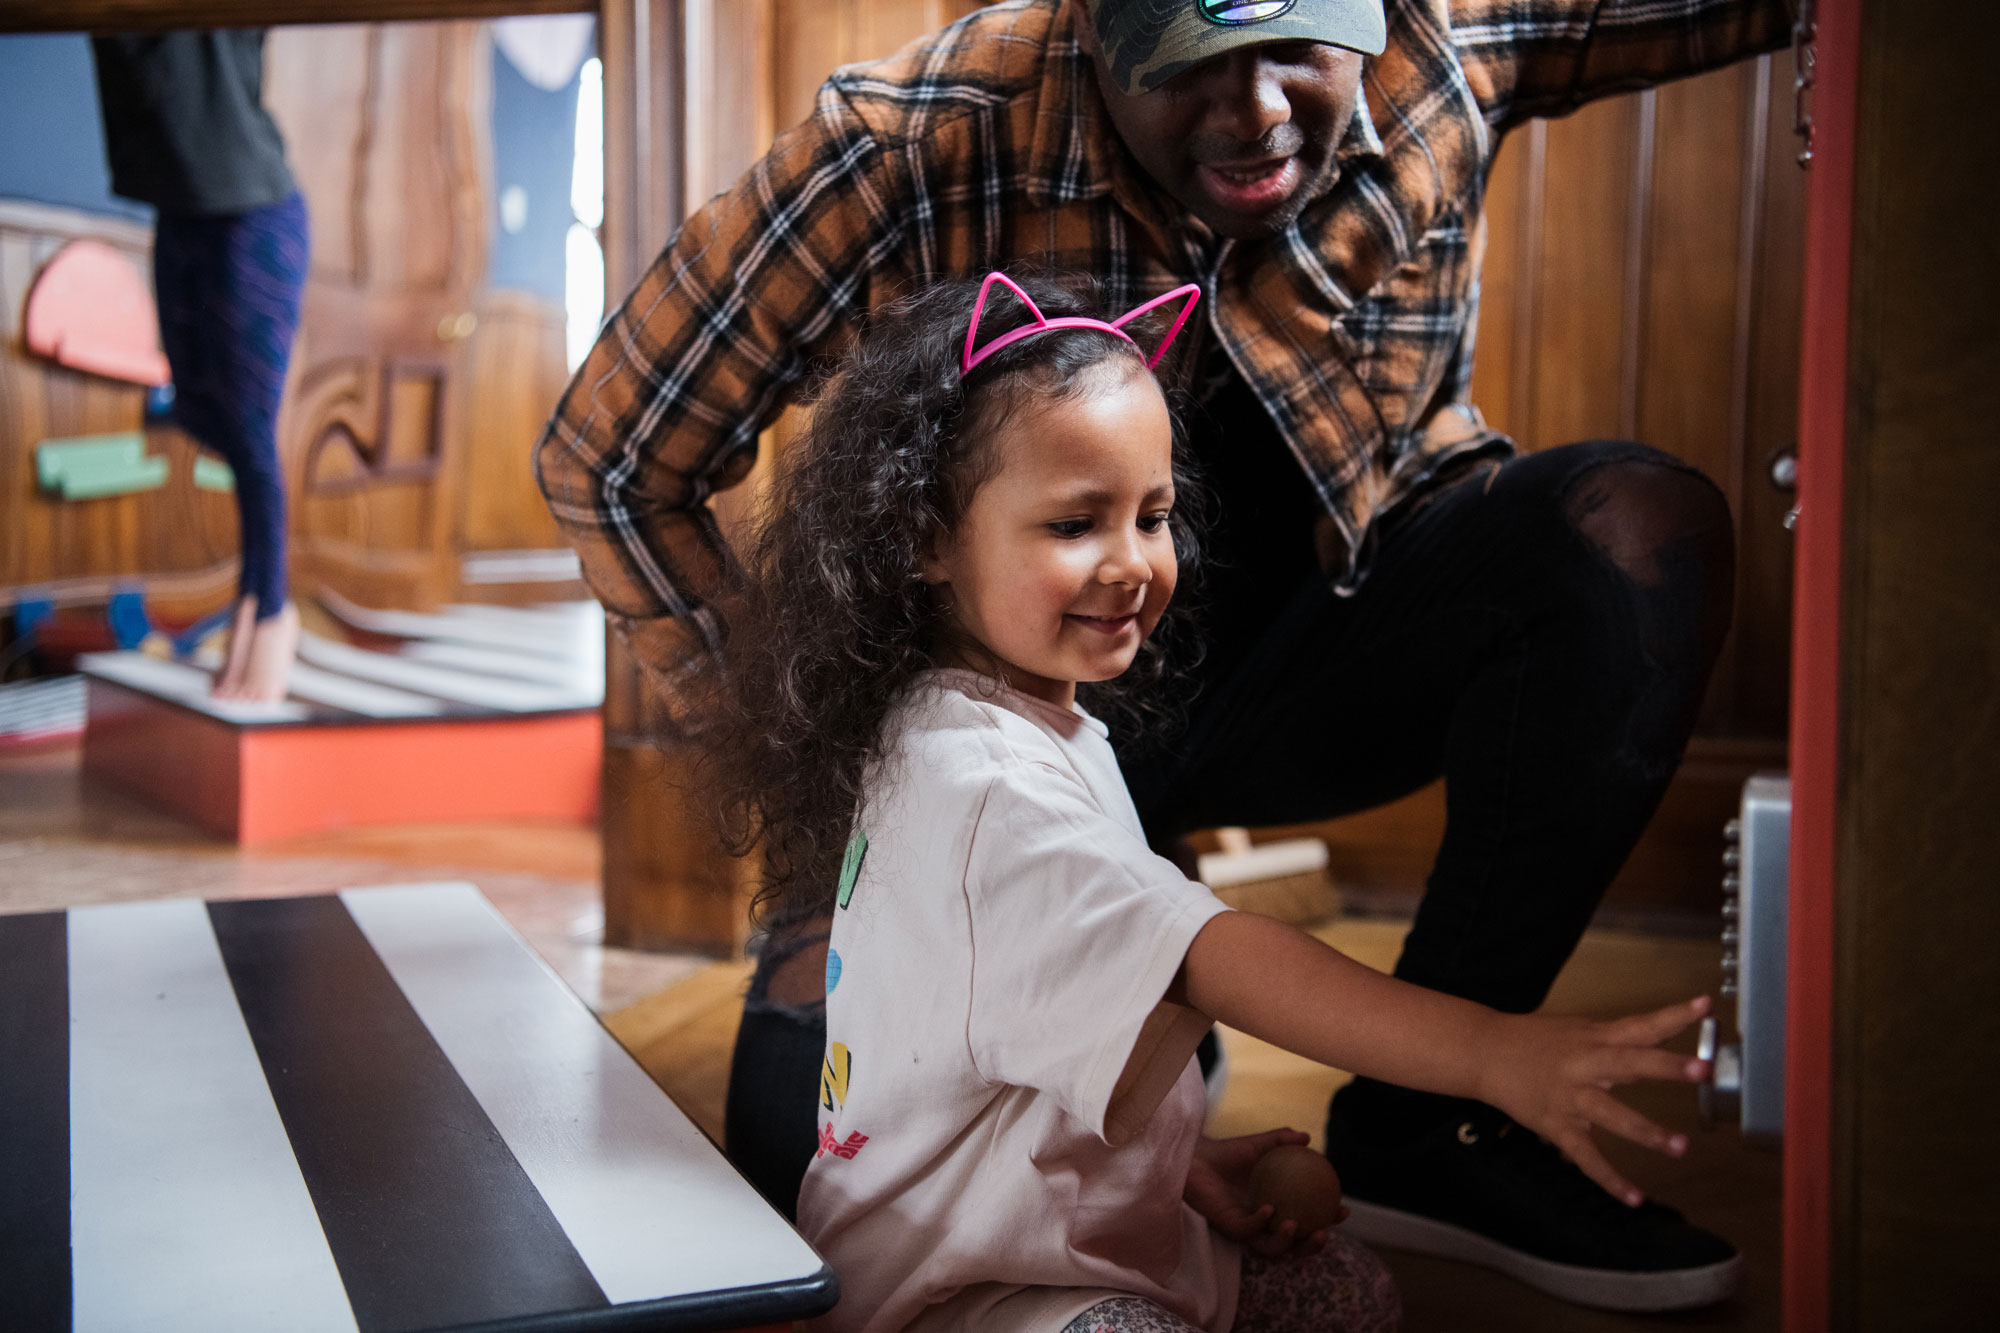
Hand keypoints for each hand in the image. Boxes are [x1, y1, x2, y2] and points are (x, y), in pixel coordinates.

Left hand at [1183, 1128, 1342, 1258]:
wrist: (1195, 1157)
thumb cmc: (1227, 1153)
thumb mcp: (1259, 1145)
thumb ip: (1282, 1140)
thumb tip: (1307, 1136)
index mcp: (1277, 1209)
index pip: (1308, 1222)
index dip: (1327, 1222)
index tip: (1342, 1209)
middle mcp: (1263, 1225)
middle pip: (1294, 1248)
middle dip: (1312, 1247)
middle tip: (1325, 1233)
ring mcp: (1245, 1229)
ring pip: (1271, 1249)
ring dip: (1287, 1243)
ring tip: (1296, 1225)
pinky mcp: (1227, 1227)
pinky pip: (1247, 1231)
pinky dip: (1259, 1223)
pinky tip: (1268, 1210)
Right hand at [1478, 995, 1713, 1206]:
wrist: (1484, 1053)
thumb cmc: (1534, 1040)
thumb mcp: (1577, 1031)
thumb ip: (1615, 1042)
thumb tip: (1654, 1047)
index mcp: (1594, 1038)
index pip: (1640, 1025)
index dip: (1673, 1016)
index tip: (1704, 1006)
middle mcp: (1585, 1065)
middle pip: (1629, 1063)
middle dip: (1666, 1067)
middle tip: (1702, 1070)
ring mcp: (1571, 1097)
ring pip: (1612, 1114)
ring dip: (1647, 1131)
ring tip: (1680, 1147)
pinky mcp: (1556, 1125)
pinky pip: (1585, 1155)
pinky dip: (1609, 1179)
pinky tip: (1634, 1197)